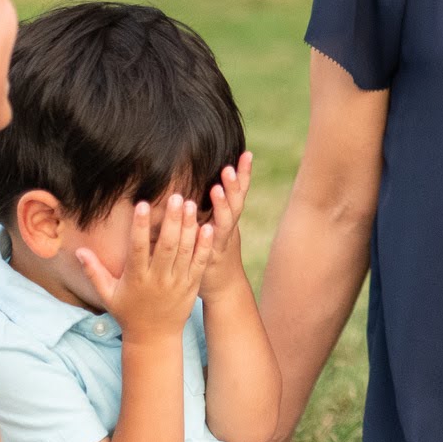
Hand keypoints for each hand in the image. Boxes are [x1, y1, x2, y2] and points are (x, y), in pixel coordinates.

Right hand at [76, 196, 213, 345]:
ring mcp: (177, 282)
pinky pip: (199, 263)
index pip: (137, 248)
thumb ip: (94, 272)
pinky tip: (207, 227)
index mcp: (136, 278)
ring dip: (188, 227)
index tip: (142, 204)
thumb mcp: (108, 295)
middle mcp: (157, 279)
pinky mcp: (191, 285)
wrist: (154, 337)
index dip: (140, 226)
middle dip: (171, 220)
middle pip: (166, 246)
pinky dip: (204, 246)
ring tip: (189, 204)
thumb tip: (78, 251)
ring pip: (184, 251)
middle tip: (175, 197)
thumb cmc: (128, 313)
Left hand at [202, 154, 253, 290]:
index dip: (244, 174)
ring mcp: (222, 242)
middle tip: (231, 167)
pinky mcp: (211, 256)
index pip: (239, 191)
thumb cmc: (214, 252)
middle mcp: (229, 227)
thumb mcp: (213, 227)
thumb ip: (209, 207)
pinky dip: (211, 232)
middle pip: (236, 202)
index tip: (247, 153)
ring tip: (218, 187)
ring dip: (223, 204)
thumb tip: (195, 182)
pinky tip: (207, 224)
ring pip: (227, 220)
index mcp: (228, 217)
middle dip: (236, 184)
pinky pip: (212, 243)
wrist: (223, 288)